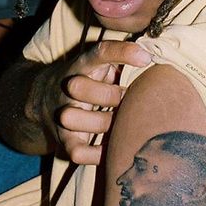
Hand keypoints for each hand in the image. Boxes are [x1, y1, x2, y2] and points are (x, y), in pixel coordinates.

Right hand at [52, 40, 151, 164]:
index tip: (146, 58)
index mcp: (85, 65)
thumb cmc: (92, 80)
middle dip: (108, 95)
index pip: (100, 53)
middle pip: (78, 86)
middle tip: (127, 100)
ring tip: (121, 126)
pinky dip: (97, 153)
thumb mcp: (103, 63)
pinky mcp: (64, 139)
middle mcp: (69, 86)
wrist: (46, 98)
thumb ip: (125, 59)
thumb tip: (159, 55)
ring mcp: (63, 112)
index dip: (122, 53)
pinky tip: (114, 149)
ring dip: (102, 124)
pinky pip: (76, 151)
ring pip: (72, 118)